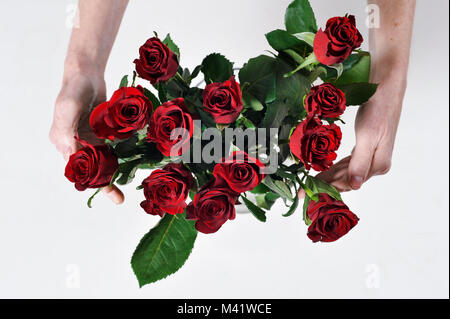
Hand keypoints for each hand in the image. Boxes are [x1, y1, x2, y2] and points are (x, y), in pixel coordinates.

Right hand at [49, 70, 123, 203]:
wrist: (87, 74)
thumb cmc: (74, 89)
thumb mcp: (67, 107)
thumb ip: (66, 129)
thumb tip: (70, 151)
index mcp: (63, 142)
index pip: (76, 166)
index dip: (90, 179)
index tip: (104, 189)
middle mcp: (75, 144)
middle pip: (89, 169)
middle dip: (103, 184)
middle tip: (118, 199)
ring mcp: (89, 139)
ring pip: (101, 163)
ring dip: (112, 176)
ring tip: (121, 195)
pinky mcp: (101, 134)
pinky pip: (110, 150)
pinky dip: (119, 159)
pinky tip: (131, 167)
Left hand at [299, 78, 404, 196]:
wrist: (385, 88)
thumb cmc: (378, 110)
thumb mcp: (368, 136)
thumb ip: (360, 163)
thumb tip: (356, 186)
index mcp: (377, 165)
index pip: (347, 183)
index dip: (327, 188)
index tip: (308, 193)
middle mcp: (376, 164)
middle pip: (345, 179)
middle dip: (324, 185)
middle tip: (303, 191)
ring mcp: (372, 156)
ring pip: (345, 172)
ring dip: (328, 177)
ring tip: (310, 184)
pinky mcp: (366, 147)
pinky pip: (348, 162)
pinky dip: (336, 167)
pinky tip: (327, 171)